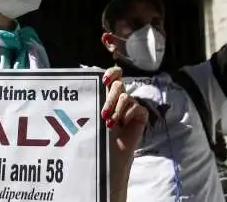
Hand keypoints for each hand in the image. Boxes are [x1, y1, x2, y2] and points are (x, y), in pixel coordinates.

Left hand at [102, 66, 147, 201]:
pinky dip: (128, 114)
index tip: (104, 80)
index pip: (114, 75)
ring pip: (126, 97)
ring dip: (116, 110)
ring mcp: (131, 105)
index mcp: (108, 94)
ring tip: (110, 124)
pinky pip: (137, 107)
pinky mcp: (141, 114)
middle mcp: (120, 97)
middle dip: (110, 98)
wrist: (111, 154)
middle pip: (119, 85)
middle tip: (103, 114)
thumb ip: (95, 101)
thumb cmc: (99, 135)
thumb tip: (85, 87)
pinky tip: (123, 124)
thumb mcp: (95, 115)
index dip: (112, 73)